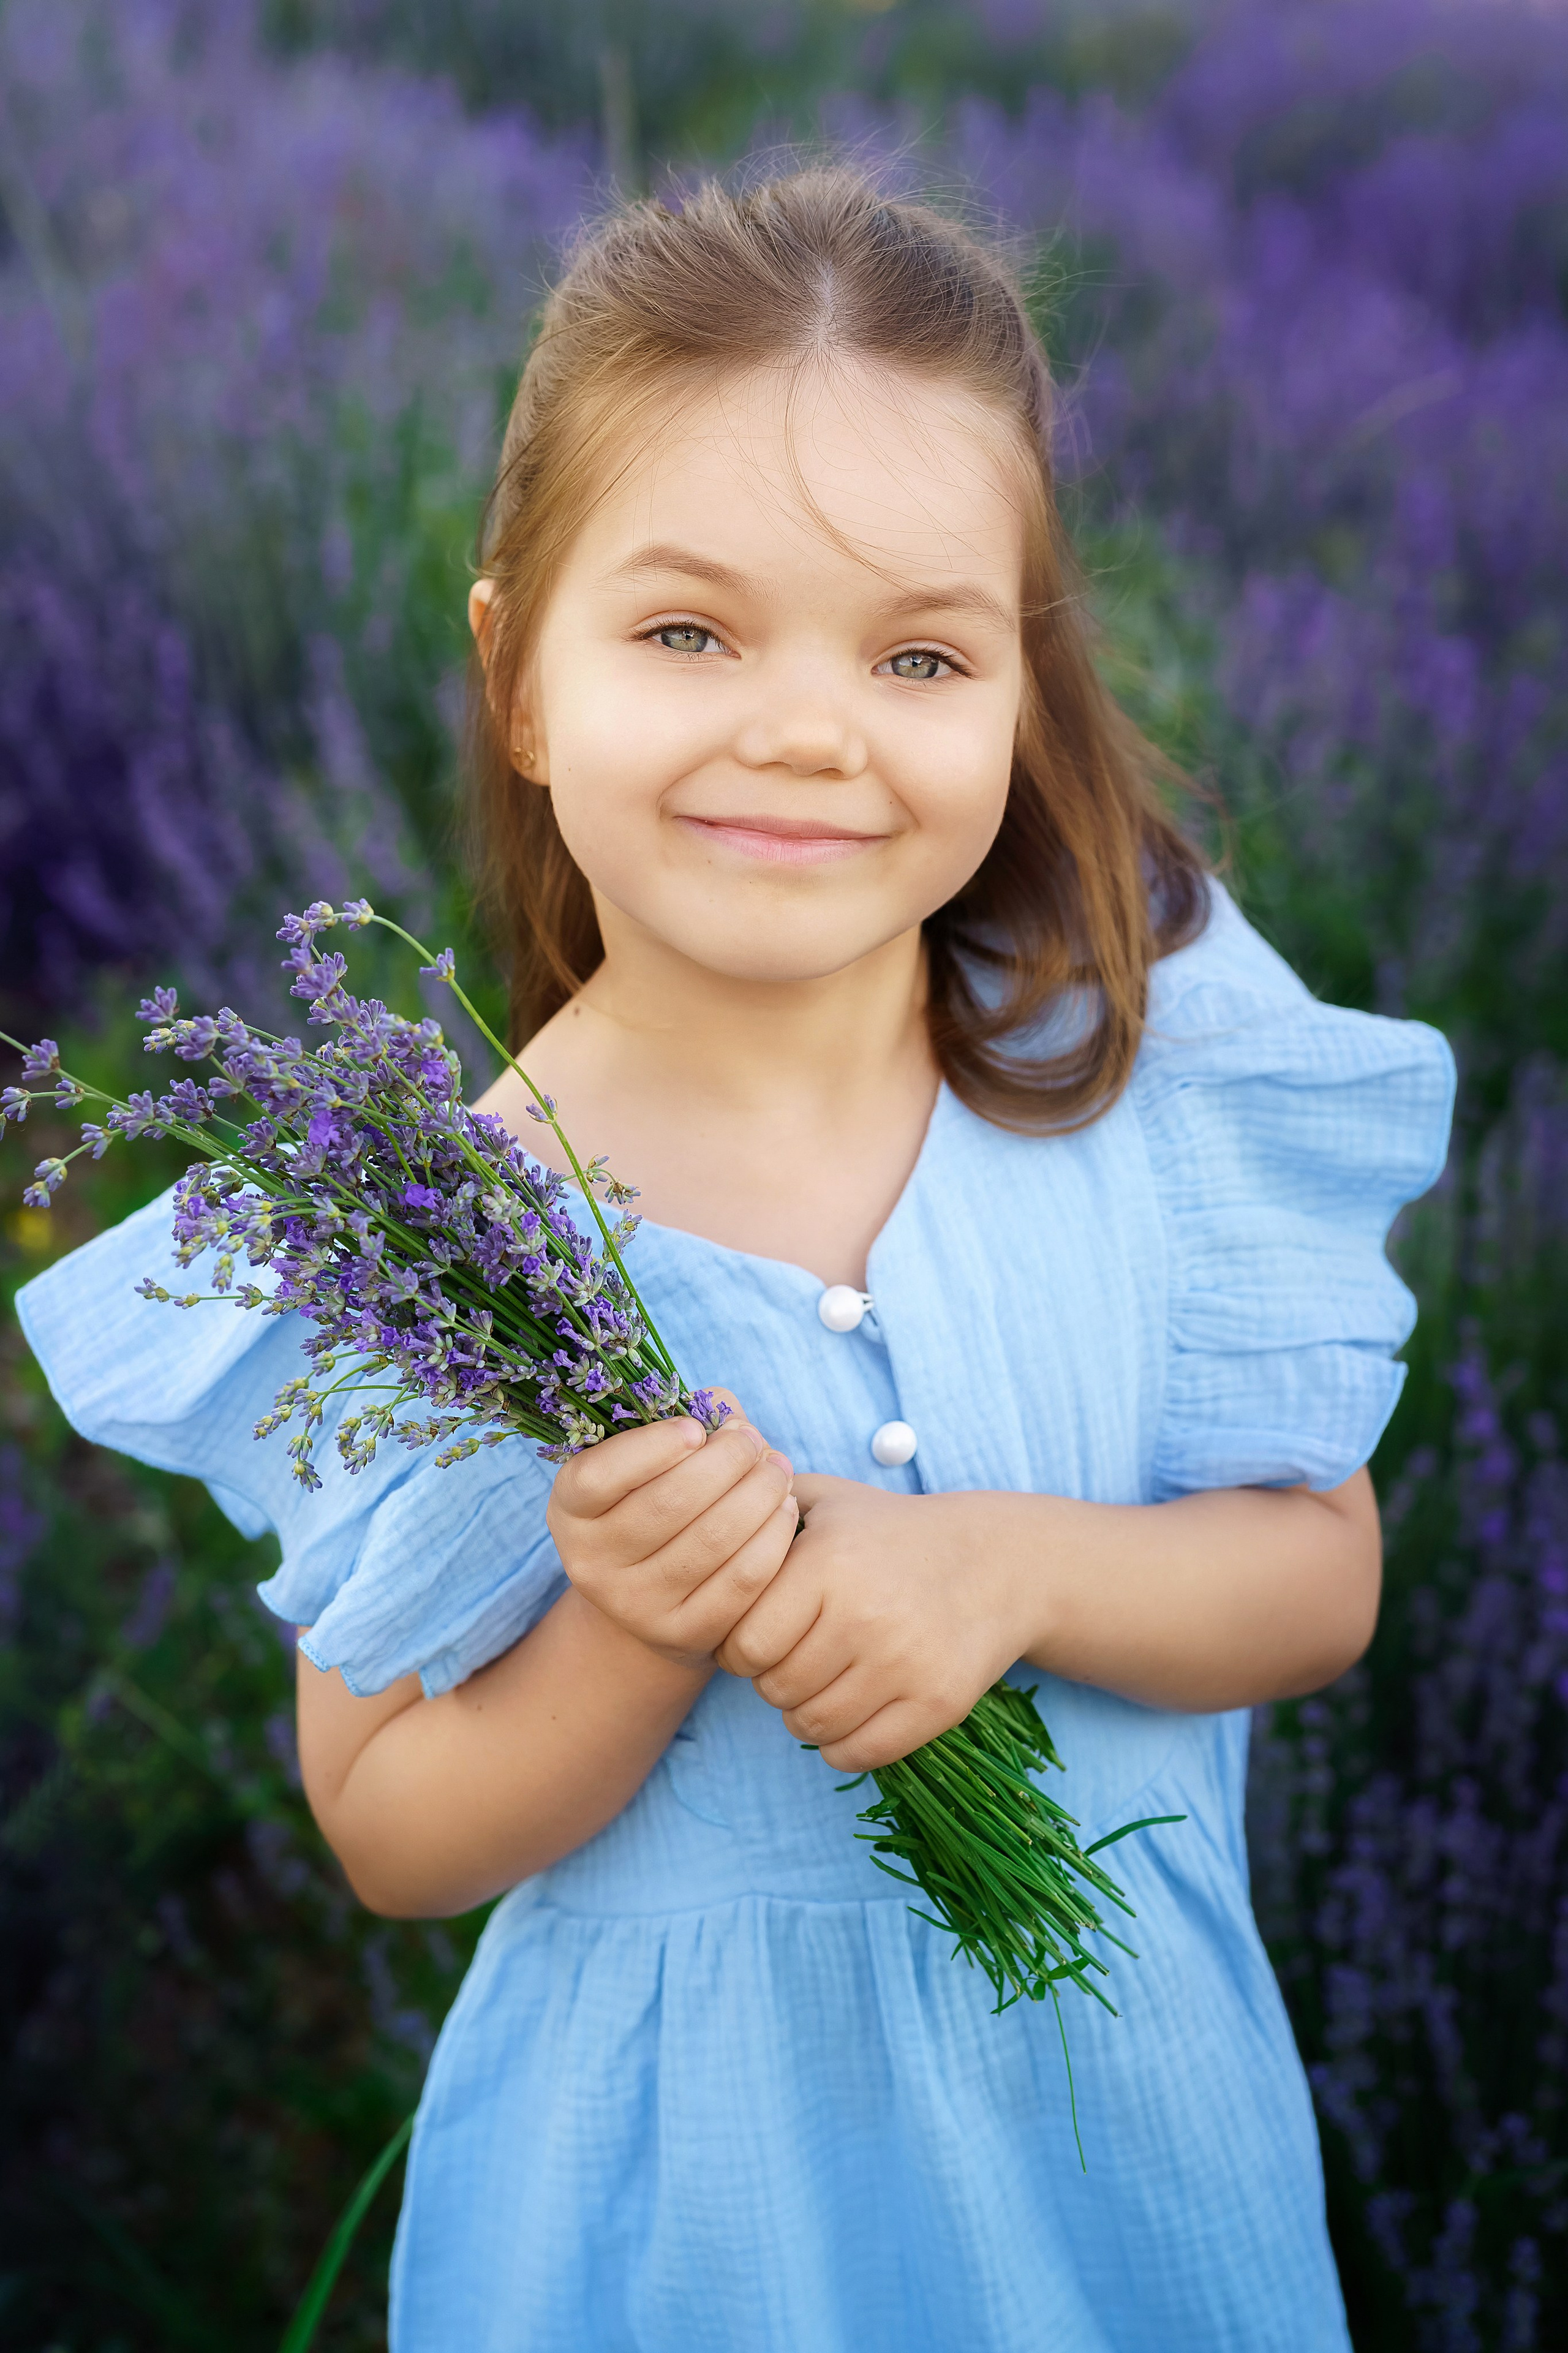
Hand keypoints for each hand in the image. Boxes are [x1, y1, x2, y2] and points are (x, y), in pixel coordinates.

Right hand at [546, 1396, 798, 1668]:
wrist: (652, 1597)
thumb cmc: (656, 1503)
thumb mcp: (649, 1463)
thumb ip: (685, 1423)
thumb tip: (726, 1408)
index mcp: (571, 1508)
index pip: (599, 1475)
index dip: (652, 1447)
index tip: (696, 1428)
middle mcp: (590, 1562)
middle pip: (667, 1504)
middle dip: (726, 1462)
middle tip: (754, 1441)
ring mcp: (634, 1605)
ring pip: (711, 1541)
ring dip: (759, 1494)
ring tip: (779, 1469)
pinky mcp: (683, 1634)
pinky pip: (741, 1581)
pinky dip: (772, 1538)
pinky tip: (785, 1509)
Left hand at [712, 1476, 1034, 1770]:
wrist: (994, 1564)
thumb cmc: (891, 1534)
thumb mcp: (829, 1499)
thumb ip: (760, 1501)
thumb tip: (700, 1510)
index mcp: (828, 1562)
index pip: (742, 1643)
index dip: (738, 1647)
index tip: (756, 1635)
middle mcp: (865, 1614)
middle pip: (774, 1688)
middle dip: (771, 1679)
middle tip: (791, 1658)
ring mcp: (905, 1664)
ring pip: (812, 1725)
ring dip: (803, 1713)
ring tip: (819, 1681)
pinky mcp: (937, 1704)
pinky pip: (858, 1753)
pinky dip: (841, 1744)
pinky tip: (849, 1710)